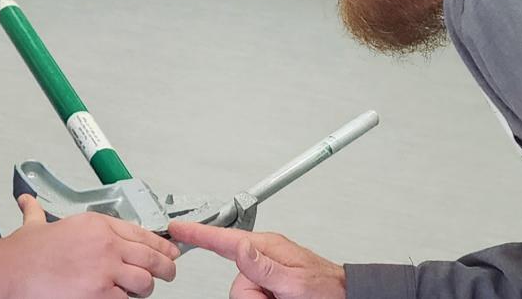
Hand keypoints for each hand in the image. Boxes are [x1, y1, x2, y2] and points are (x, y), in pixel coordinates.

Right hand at [5, 194, 180, 298]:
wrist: (11, 271)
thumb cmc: (24, 252)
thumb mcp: (37, 224)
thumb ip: (38, 212)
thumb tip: (27, 202)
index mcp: (97, 224)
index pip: (142, 232)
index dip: (161, 244)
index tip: (169, 250)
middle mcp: (106, 244)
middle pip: (152, 257)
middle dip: (166, 267)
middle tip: (169, 273)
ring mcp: (105, 270)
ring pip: (145, 281)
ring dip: (145, 288)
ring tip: (142, 290)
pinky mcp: (100, 293)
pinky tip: (118, 298)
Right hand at [168, 222, 344, 298]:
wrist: (343, 297)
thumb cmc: (325, 288)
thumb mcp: (294, 279)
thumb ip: (264, 265)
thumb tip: (240, 246)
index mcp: (267, 247)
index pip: (225, 239)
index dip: (198, 234)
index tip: (178, 229)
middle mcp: (263, 258)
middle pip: (236, 283)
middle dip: (253, 297)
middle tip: (277, 298)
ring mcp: (265, 274)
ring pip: (243, 295)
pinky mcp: (268, 287)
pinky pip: (251, 298)